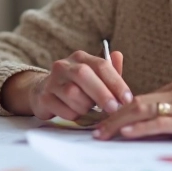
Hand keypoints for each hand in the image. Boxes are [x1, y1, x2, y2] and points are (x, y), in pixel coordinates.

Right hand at [2, 50, 130, 120]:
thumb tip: (118, 56)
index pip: (101, 65)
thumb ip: (109, 71)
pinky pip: (62, 109)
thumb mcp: (95, 77)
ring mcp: (52, 81)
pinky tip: (76, 114)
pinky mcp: (44, 97)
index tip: (127, 99)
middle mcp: (65, 65)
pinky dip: (74, 115)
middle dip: (102, 93)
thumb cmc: (77, 86)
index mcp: (81, 58)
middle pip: (83, 75)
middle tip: (114, 109)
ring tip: (89, 110)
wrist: (44, 92)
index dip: (116, 82)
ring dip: (86, 106)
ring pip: (72, 93)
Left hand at [93, 81, 171, 141]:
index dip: (117, 109)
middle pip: (135, 101)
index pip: (138, 97)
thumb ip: (169, 115)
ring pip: (143, 110)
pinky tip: (127, 133)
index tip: (102, 120)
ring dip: (119, 122)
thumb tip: (142, 128)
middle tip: (96, 128)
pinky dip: (140, 127)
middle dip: (112, 115)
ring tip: (103, 133)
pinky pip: (160, 122)